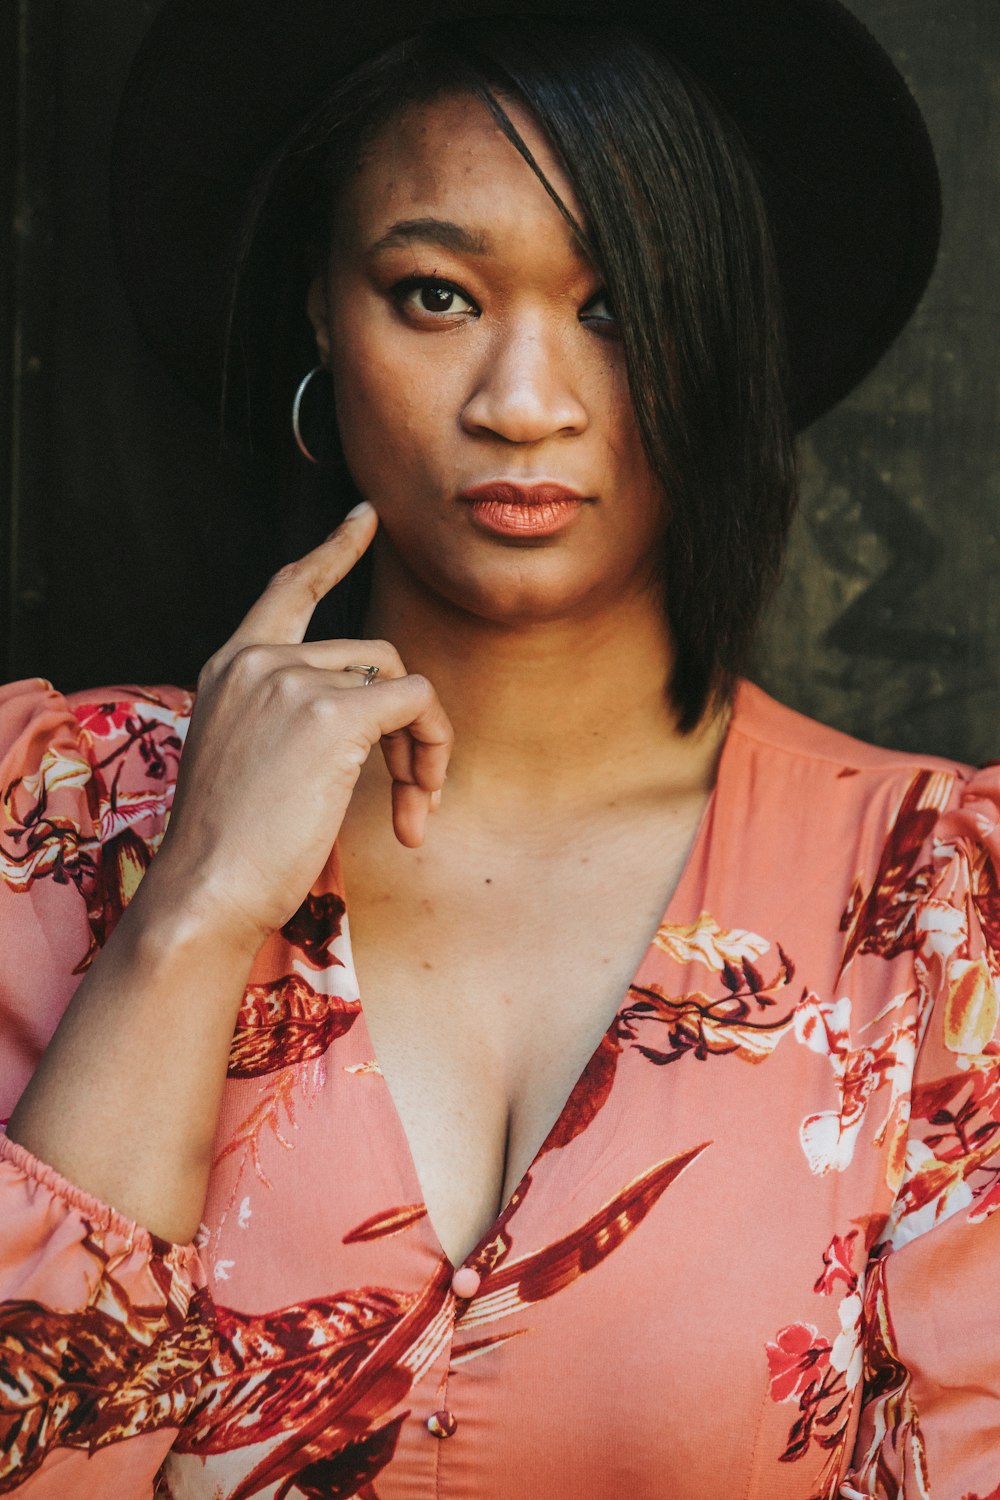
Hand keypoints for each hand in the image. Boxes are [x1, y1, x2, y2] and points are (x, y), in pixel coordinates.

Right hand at [144, 502, 452, 954]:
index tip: (365, 520)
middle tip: (411, 793)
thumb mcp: (247, 759)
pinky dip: (431, 748)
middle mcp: (259, 661)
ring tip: (412, 806)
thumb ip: (290, 718)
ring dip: (421, 747)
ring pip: (401, 682)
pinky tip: (413, 801)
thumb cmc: (228, 848)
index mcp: (231, 667)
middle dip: (404, 727)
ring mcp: (292, 681)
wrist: (206, 890)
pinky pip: (416, 705)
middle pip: (373, 657)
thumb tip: (374, 711)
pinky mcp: (332, 714)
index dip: (332, 552)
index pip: (288, 590)